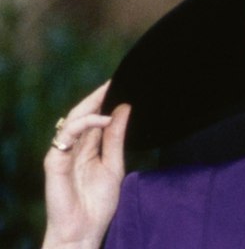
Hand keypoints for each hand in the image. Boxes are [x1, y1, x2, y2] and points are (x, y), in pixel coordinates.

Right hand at [42, 82, 129, 248]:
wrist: (84, 230)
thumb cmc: (98, 203)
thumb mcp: (115, 165)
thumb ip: (116, 138)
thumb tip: (123, 109)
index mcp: (88, 148)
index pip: (95, 117)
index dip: (106, 101)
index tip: (123, 84)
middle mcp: (73, 147)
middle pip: (82, 114)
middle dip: (98, 96)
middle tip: (116, 80)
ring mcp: (62, 153)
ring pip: (73, 120)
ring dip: (92, 104)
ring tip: (111, 92)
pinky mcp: (55, 161)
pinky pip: (67, 136)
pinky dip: (85, 124)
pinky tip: (103, 118)